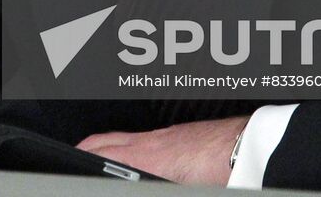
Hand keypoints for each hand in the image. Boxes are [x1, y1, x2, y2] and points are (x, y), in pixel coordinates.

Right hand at [77, 114, 250, 184]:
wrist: (249, 149)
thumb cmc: (221, 172)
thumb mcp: (175, 185)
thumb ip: (150, 182)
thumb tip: (138, 182)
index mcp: (145, 159)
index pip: (98, 156)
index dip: (80, 161)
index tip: (71, 170)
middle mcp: (149, 142)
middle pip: (101, 141)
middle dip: (83, 152)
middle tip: (74, 162)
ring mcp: (163, 136)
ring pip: (121, 137)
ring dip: (103, 147)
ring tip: (97, 161)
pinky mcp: (178, 135)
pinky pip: (141, 137)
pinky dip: (127, 145)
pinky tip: (138, 160)